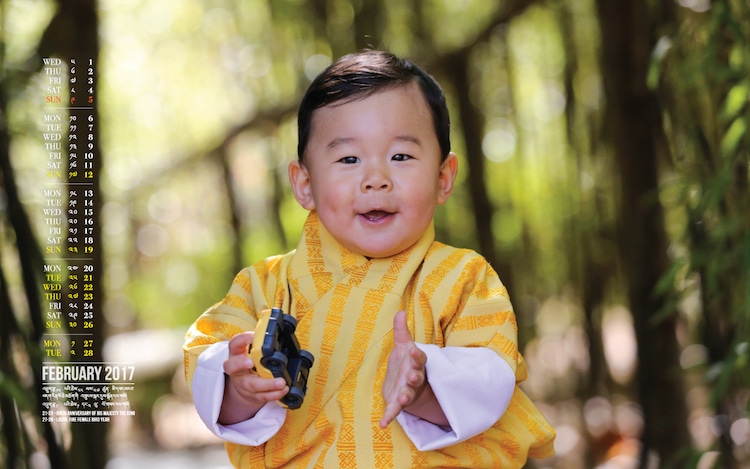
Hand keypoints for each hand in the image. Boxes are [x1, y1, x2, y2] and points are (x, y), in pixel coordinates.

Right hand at [218, 331, 288, 424]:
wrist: (244, 386)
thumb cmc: (250, 363)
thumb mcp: (250, 351)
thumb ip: (260, 343)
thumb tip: (279, 332)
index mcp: (237, 354)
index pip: (234, 344)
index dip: (242, 340)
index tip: (252, 337)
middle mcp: (237, 369)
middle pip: (234, 367)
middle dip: (242, 364)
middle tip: (251, 362)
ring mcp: (244, 384)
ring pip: (252, 385)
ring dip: (267, 385)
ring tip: (281, 382)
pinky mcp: (253, 395)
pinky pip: (263, 396)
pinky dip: (275, 394)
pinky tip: (284, 390)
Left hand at [380, 310, 427, 427]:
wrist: (408, 384)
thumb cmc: (406, 362)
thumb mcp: (403, 346)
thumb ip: (401, 331)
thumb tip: (400, 311)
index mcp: (416, 363)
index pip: (419, 358)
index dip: (418, 355)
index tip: (415, 351)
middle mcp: (414, 378)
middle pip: (416, 377)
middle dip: (415, 377)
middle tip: (413, 377)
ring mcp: (407, 391)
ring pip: (408, 395)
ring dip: (406, 397)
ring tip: (402, 400)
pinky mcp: (398, 402)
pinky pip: (394, 410)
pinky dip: (389, 417)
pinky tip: (383, 424)